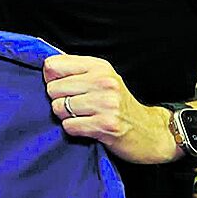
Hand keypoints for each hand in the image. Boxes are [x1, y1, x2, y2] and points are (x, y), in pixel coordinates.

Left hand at [45, 54, 179, 163]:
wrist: (151, 132)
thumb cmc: (120, 105)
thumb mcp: (102, 79)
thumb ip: (76, 71)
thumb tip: (45, 70)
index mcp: (99, 67)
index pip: (53, 65)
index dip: (51, 79)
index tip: (63, 87)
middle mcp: (103, 82)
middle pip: (52, 88)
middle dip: (58, 100)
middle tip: (76, 106)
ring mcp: (106, 104)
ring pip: (58, 108)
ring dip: (66, 116)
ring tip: (83, 116)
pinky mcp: (106, 125)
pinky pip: (69, 126)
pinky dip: (74, 129)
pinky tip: (88, 127)